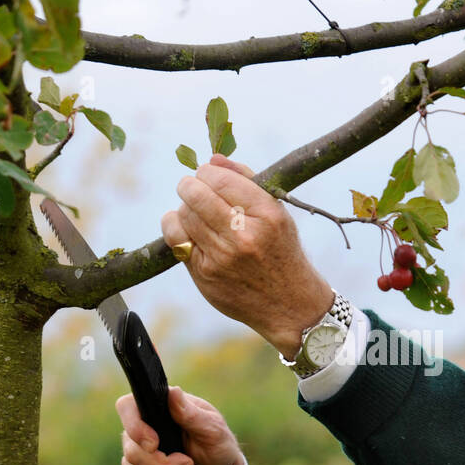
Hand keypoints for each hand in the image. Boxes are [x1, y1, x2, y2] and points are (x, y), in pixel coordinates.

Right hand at [116, 386, 245, 464]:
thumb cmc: (217, 444)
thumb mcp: (212, 428)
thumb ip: (192, 414)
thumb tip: (173, 392)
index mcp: (156, 410)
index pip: (126, 408)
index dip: (134, 428)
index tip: (155, 444)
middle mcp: (140, 433)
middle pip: (133, 453)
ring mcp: (137, 459)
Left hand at [162, 153, 332, 358]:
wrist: (289, 305)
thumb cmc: (281, 251)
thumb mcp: (277, 213)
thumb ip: (246, 181)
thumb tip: (212, 159)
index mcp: (266, 215)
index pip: (220, 179)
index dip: (206, 172)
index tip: (206, 174)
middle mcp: (244, 236)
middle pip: (196, 194)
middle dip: (189, 185)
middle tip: (192, 188)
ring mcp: (222, 258)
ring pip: (182, 215)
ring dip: (184, 207)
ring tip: (196, 211)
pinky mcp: (204, 275)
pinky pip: (175, 239)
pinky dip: (176, 227)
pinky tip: (187, 228)